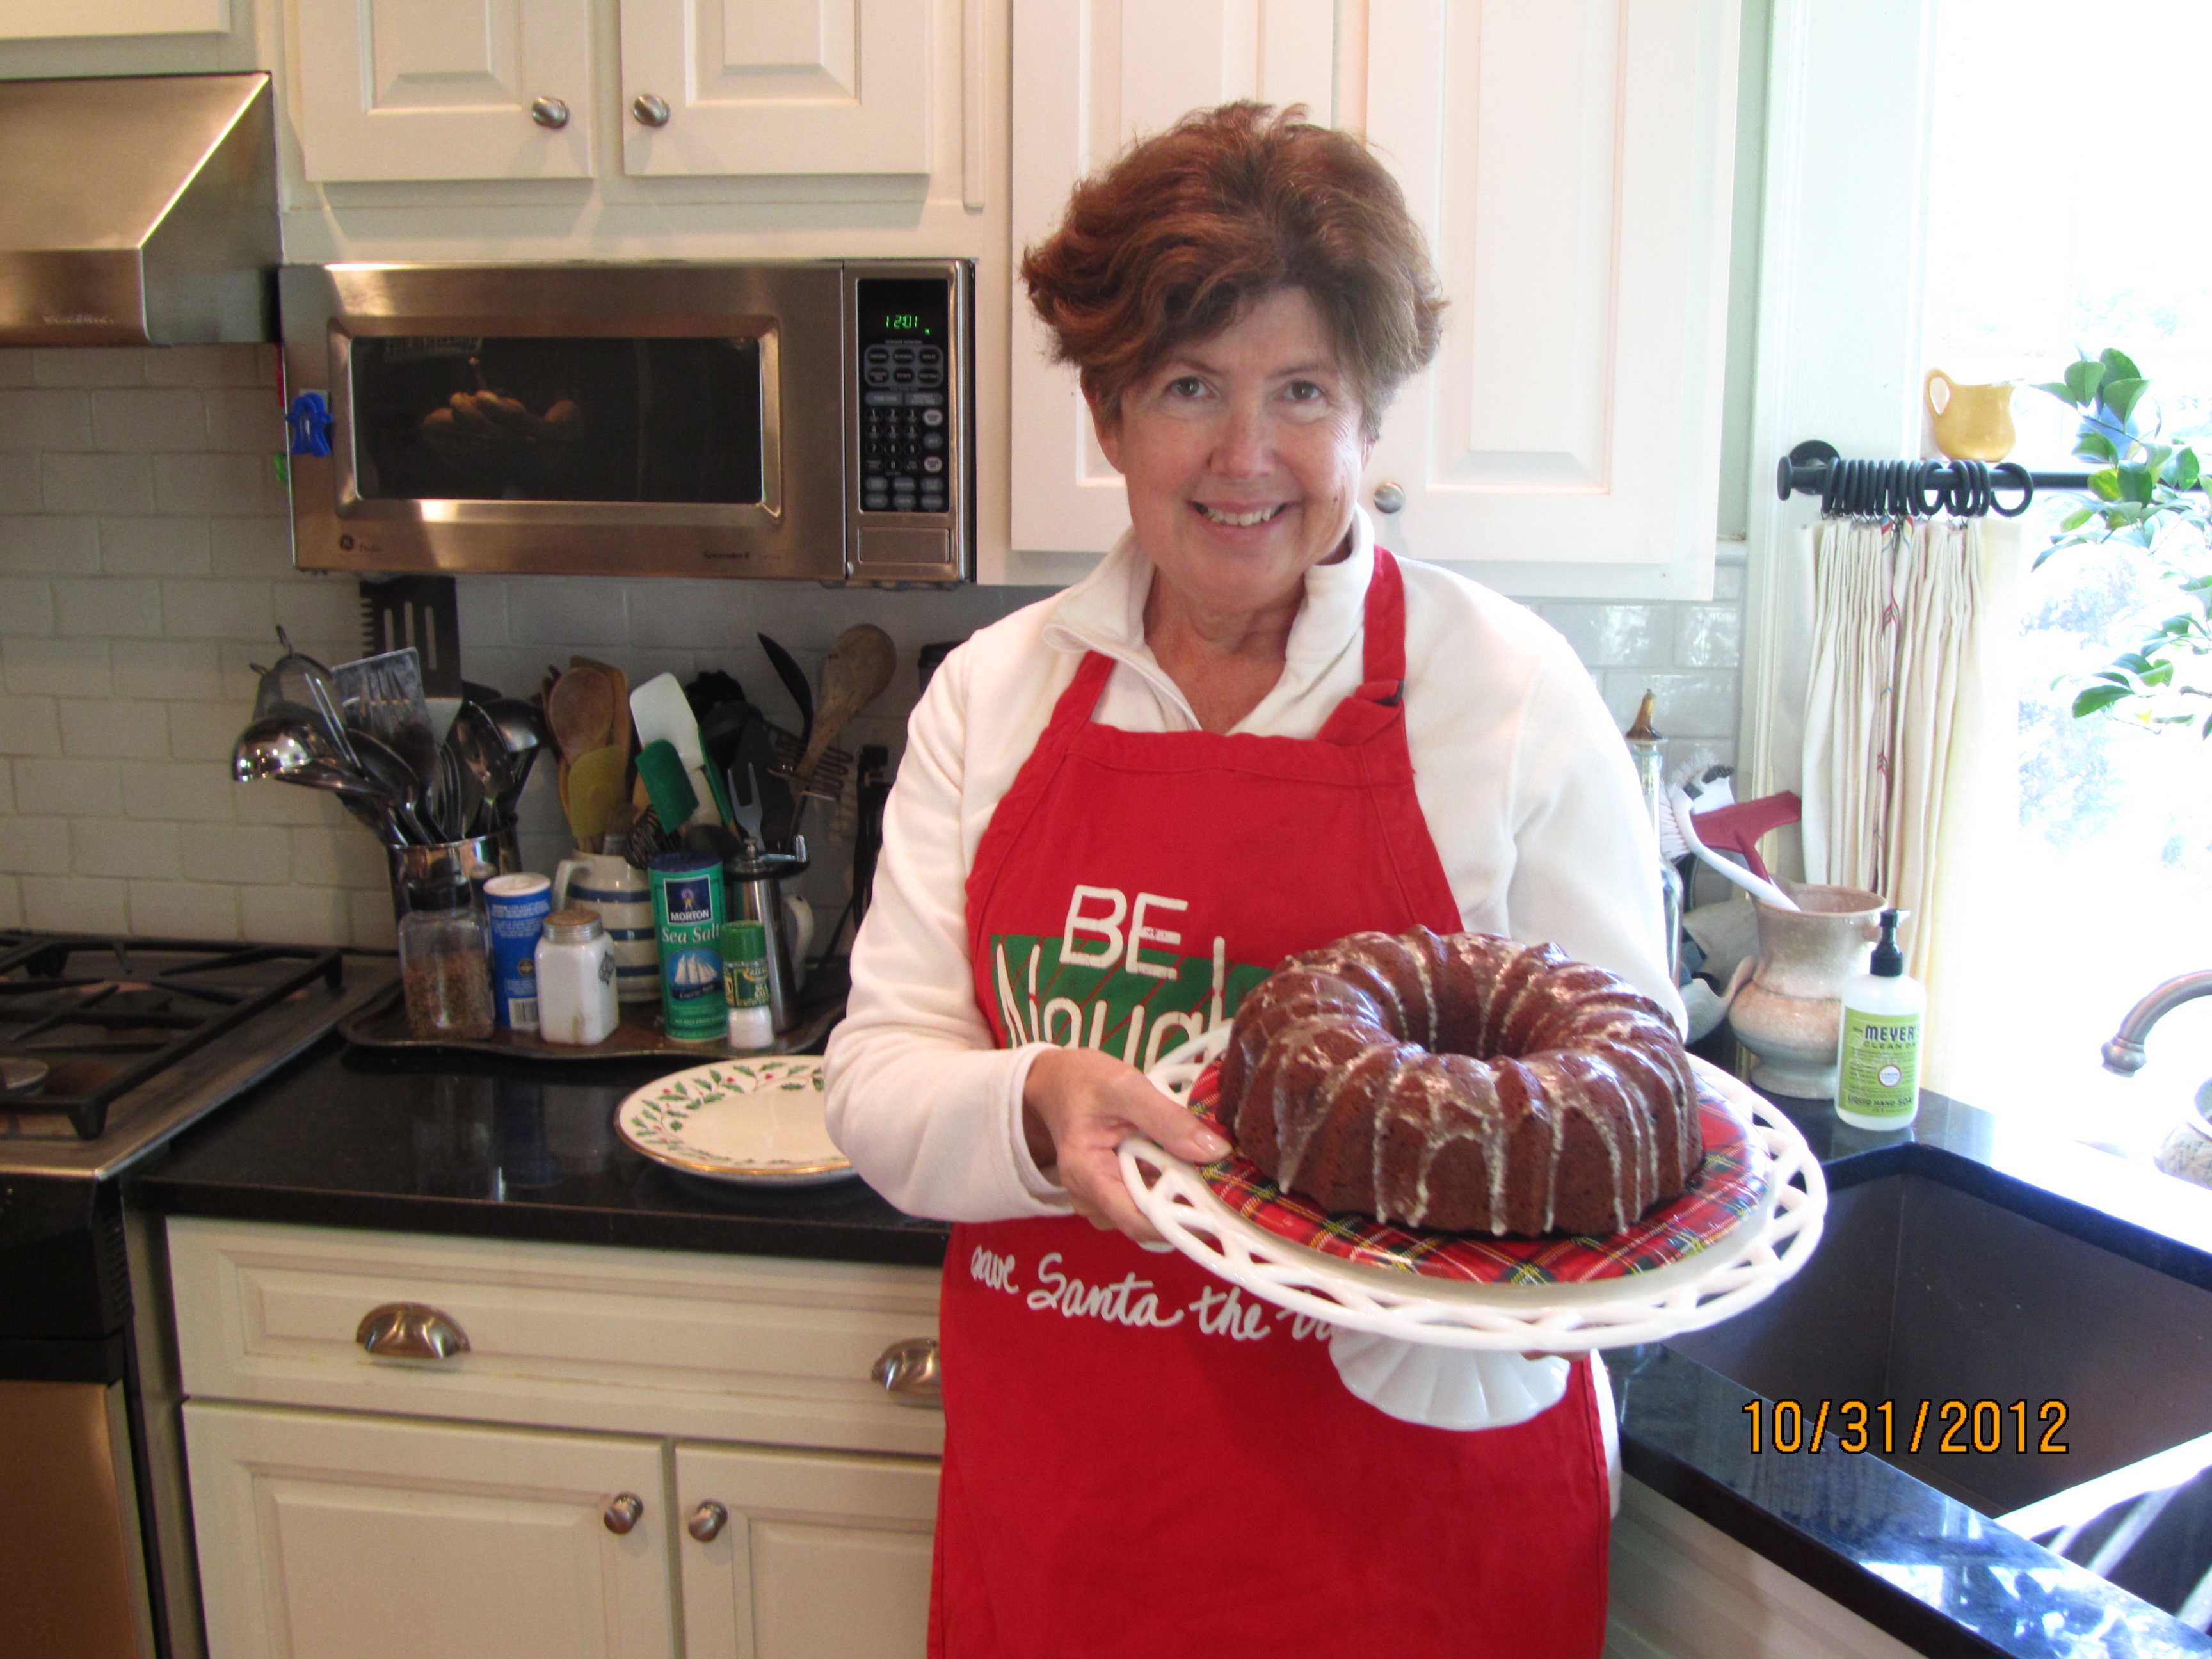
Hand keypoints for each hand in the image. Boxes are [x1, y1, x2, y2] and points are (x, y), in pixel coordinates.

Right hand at [1022, 1046, 1229, 1243]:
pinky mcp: (1110, 1192)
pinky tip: (1184, 1169)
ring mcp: (1098, 1198)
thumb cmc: (1084, 1081)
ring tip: (1204, 1174)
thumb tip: (1215, 1151)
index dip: (1178, 1223)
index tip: (1216, 1215)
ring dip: (1177, 1199)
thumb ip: (1168, 1118)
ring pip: (1146, 1215)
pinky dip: (1166, 1189)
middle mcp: (1088, 1197)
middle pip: (1144, 1222)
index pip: (1135, 1220)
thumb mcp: (1126, 1087)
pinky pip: (1143, 1201)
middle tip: (1220, 1187)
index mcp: (1086, 1174)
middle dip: (1184, 1209)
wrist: (1057, 1081)